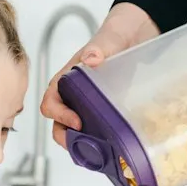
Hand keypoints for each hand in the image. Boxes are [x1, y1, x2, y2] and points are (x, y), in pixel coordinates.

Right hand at [42, 3, 158, 145]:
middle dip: (67, 137)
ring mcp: (87, 103)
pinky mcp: (103, 109)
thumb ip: (99, 48)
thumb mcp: (108, 41)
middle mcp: (73, 93)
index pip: (50, 102)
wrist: (135, 34)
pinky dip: (98, 141)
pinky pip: (94, 129)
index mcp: (66, 78)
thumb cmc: (115, 35)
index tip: (78, 122)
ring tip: (100, 151)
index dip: (59, 115)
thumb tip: (91, 58)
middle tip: (87, 146)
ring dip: (82, 143)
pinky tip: (113, 146)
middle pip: (58, 122)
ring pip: (75, 130)